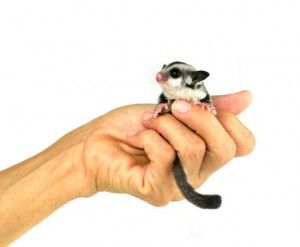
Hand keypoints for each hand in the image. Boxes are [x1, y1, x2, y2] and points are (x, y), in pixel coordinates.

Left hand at [67, 91, 254, 205]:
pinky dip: (148, 135)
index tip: (204, 103)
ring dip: (166, 124)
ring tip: (148, 122)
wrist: (95, 143)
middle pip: (225, 148)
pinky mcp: (158, 191)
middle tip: (173, 107)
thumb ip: (209, 107)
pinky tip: (137, 137)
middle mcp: (197, 172)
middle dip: (199, 117)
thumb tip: (246, 98)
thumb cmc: (131, 126)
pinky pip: (165, 155)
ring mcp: (179, 185)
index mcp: (205, 153)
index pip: (243, 145)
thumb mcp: (172, 110)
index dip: (229, 120)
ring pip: (193, 149)